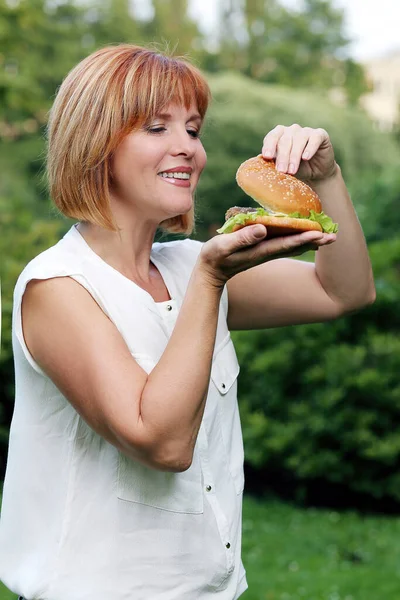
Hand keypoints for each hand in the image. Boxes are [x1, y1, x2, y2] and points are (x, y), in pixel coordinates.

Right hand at [198, 224, 335, 287]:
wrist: (211, 273)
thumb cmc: (214, 258)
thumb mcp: (223, 246)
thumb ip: (242, 238)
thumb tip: (263, 229)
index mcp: (260, 250)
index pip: (287, 243)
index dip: (304, 238)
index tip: (320, 233)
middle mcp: (267, 252)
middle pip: (296, 245)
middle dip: (315, 240)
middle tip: (335, 236)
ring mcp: (266, 252)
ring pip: (294, 245)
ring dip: (311, 241)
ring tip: (328, 236)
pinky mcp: (263, 249)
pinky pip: (286, 243)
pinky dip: (300, 239)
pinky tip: (308, 235)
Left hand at [261, 124, 336, 181]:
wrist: (317, 173)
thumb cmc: (297, 169)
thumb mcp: (284, 168)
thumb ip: (274, 164)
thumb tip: (261, 167)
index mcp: (279, 135)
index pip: (272, 137)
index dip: (269, 146)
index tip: (267, 157)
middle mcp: (292, 130)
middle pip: (284, 140)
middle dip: (282, 157)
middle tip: (281, 170)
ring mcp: (306, 131)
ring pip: (299, 139)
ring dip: (294, 156)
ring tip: (292, 170)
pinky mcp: (320, 134)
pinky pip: (314, 138)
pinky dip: (310, 148)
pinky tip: (306, 157)